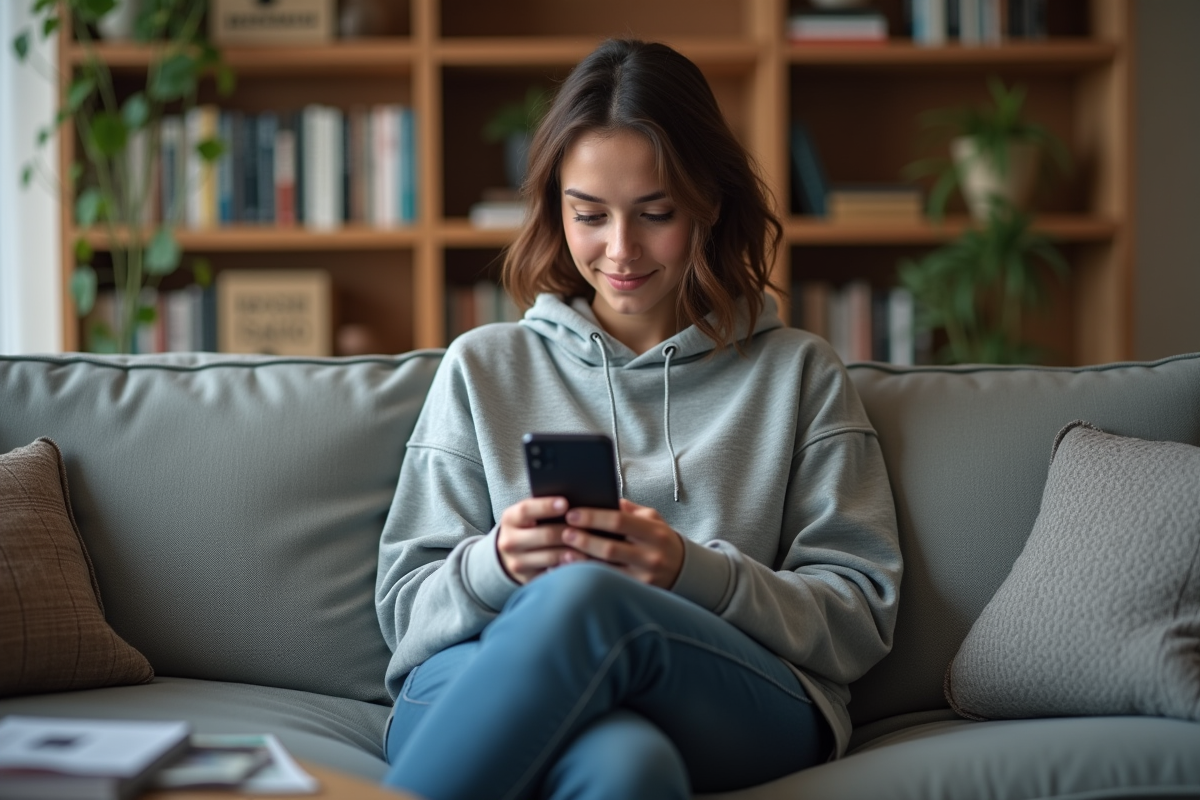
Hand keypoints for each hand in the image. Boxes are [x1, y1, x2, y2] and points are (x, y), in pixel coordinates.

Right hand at [497, 497, 590, 584]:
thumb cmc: (529, 526)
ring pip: (552, 556)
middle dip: (570, 531)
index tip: (566, 503)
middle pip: (545, 535)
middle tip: (591, 527)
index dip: (546, 506)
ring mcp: (518, 563)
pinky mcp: (528, 579)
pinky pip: (554, 573)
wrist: (510, 555)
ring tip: (595, 545)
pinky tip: (586, 561)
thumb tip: (575, 499)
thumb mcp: (529, 514)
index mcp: (510, 519)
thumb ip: (545, 507)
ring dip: (575, 550)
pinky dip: (571, 566)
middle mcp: (509, 541)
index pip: (526, 510)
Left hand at [561, 499, 684, 588]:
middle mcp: (650, 556)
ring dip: (582, 560)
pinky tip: (572, 569)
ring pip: (607, 569)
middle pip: (610, 548)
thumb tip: (601, 496)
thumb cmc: (661, 539)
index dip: (593, 517)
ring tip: (563, 550)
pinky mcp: (638, 592)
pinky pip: (608, 584)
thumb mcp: (652, 519)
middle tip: (564, 531)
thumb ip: (628, 509)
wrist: (684, 570)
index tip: (573, 514)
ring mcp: (644, 577)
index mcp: (654, 532)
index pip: (619, 521)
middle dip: (584, 539)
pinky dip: (589, 575)